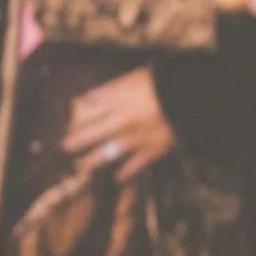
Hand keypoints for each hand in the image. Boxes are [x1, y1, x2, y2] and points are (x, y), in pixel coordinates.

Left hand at [63, 67, 175, 181]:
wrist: (189, 99)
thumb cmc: (164, 83)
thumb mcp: (135, 77)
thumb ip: (113, 88)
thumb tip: (93, 97)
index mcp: (114, 102)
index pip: (86, 113)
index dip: (76, 119)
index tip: (71, 124)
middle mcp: (119, 122)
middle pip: (90, 134)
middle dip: (75, 141)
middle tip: (66, 147)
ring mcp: (134, 138)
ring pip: (107, 153)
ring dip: (92, 161)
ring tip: (82, 167)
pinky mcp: (152, 149)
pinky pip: (135, 164)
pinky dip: (126, 172)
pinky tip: (119, 178)